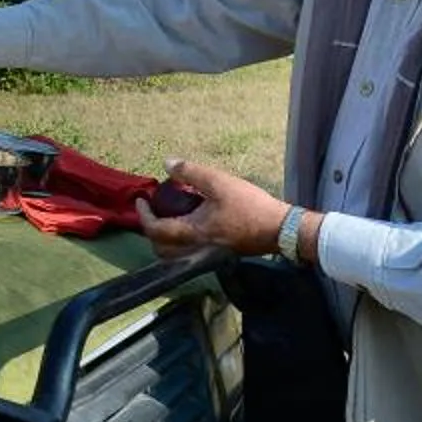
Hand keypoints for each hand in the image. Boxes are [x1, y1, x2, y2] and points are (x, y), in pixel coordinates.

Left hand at [132, 161, 289, 258]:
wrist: (280, 229)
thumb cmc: (250, 206)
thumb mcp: (220, 183)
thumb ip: (191, 173)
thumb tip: (167, 163)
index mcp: (192, 233)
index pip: (156, 230)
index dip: (144, 215)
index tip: (141, 200)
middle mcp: (195, 250)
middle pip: (160, 250)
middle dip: (151, 231)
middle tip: (154, 211)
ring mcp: (206, 257)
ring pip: (174, 256)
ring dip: (165, 240)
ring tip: (169, 218)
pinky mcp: (217, 257)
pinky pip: (188, 255)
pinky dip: (180, 244)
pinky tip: (190, 224)